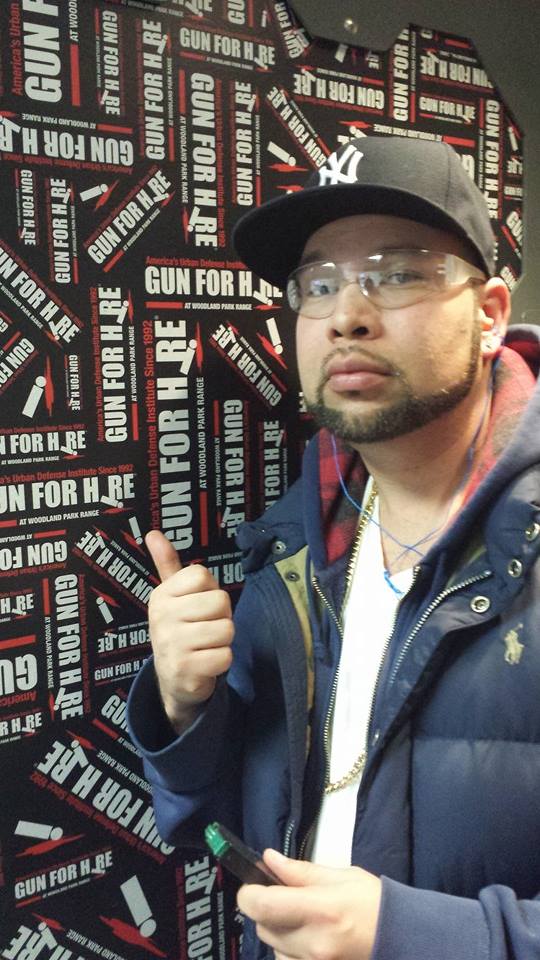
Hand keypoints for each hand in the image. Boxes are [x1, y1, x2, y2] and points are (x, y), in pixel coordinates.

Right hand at [145, 530, 233, 731]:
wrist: (173, 680)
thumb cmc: (180, 630)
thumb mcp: (172, 597)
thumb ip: (167, 564)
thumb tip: (152, 532)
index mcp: (161, 596)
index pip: (202, 575)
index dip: (209, 590)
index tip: (198, 606)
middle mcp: (161, 618)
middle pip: (220, 601)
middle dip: (221, 616)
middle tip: (205, 628)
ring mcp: (171, 645)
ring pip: (227, 629)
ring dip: (224, 640)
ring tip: (206, 646)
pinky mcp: (185, 671)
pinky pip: (226, 656)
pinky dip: (223, 661)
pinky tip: (206, 664)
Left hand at [237, 850, 381, 959]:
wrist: (399, 938)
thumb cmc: (372, 903)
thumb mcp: (340, 876)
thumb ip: (300, 871)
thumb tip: (269, 859)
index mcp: (320, 909)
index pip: (262, 905)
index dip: (249, 893)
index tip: (255, 884)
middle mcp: (313, 942)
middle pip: (263, 926)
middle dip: (266, 909)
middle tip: (286, 898)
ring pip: (272, 946)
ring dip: (278, 931)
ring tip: (303, 920)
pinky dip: (288, 949)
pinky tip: (307, 939)